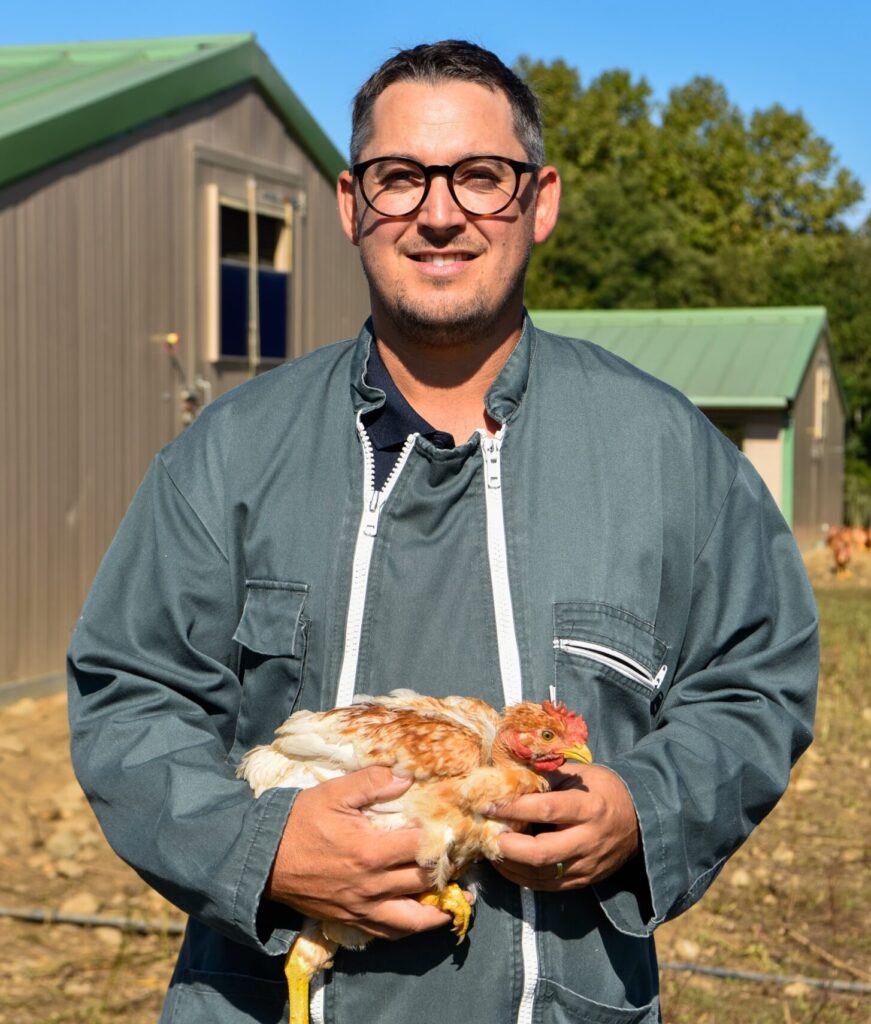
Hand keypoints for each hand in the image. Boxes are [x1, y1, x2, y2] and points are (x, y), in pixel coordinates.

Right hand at [265, 766, 455, 939]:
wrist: (263, 860)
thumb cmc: (299, 822)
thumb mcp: (333, 793)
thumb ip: (372, 783)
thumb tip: (407, 776)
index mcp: (370, 850)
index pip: (422, 846)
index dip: (443, 837)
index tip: (455, 827)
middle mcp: (372, 884)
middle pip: (423, 880)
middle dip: (447, 869)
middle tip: (462, 857)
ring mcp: (362, 907)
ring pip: (413, 917)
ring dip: (438, 908)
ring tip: (457, 898)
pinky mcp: (352, 920)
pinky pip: (389, 932)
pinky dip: (411, 927)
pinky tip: (423, 917)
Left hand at [489, 764, 639, 889]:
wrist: (639, 822)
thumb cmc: (603, 790)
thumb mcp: (579, 775)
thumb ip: (546, 777)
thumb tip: (508, 777)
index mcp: (589, 807)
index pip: (546, 810)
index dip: (513, 808)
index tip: (488, 805)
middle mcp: (588, 840)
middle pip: (541, 852)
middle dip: (508, 847)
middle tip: (487, 835)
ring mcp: (587, 865)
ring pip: (541, 876)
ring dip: (510, 865)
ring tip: (491, 850)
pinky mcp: (584, 881)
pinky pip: (547, 886)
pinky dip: (522, 878)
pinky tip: (507, 864)